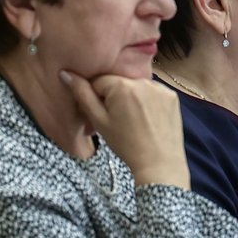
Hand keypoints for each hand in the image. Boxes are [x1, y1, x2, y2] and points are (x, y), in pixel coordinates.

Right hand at [60, 71, 189, 188]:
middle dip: (115, 96)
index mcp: (122, 86)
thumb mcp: (99, 121)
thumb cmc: (125, 145)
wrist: (159, 164)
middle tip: (118, 120)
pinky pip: (152, 92)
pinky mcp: (172, 95)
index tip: (104, 115)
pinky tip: (147, 119)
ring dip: (131, 97)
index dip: (97, 98)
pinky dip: (148, 101)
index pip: (99, 81)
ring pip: (135, 86)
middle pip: (119, 82)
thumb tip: (65, 73)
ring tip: (134, 121)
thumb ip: (82, 94)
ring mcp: (160, 87)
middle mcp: (142, 81)